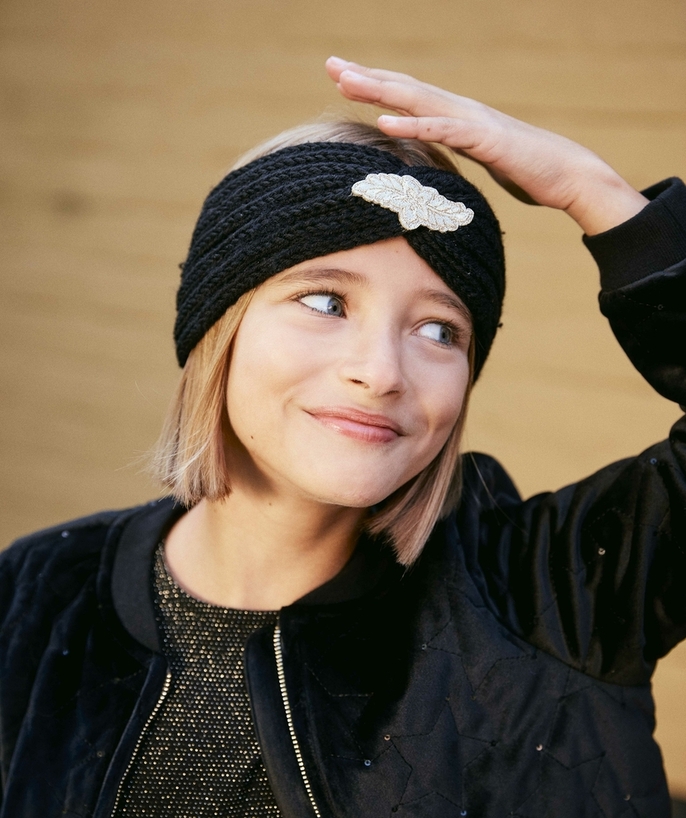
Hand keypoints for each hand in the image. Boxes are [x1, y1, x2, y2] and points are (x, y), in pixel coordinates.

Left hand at [326, 57, 647, 234]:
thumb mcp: (482, 160)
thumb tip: (437, 161)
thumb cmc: (528, 171)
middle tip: (332, 65)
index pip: (410, 96)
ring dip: (381, 90)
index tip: (343, 78)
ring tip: (346, 82)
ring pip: (419, 101)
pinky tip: (386, 121)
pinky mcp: (485, 139)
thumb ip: (458, 152)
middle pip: (406, 89)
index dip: (376, 85)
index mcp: (458, 116)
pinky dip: (414, 125)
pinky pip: (443, 130)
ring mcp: (473, 121)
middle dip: (367, 76)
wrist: (569, 176)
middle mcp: (461, 110)